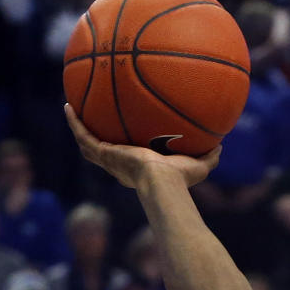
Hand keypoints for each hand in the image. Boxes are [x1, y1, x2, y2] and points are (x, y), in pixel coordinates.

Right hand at [65, 103, 220, 191]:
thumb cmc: (180, 180)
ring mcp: (110, 160)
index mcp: (138, 169)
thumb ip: (209, 156)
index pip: (128, 158)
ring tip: (72, 111)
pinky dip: (75, 122)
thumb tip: (222, 145)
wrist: (163, 182)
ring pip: (87, 144)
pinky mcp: (104, 153)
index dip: (123, 148)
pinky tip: (68, 106)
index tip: (123, 137)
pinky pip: (84, 135)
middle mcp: (120, 166)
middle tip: (92, 121)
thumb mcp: (199, 166)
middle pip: (104, 151)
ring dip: (79, 128)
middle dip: (97, 137)